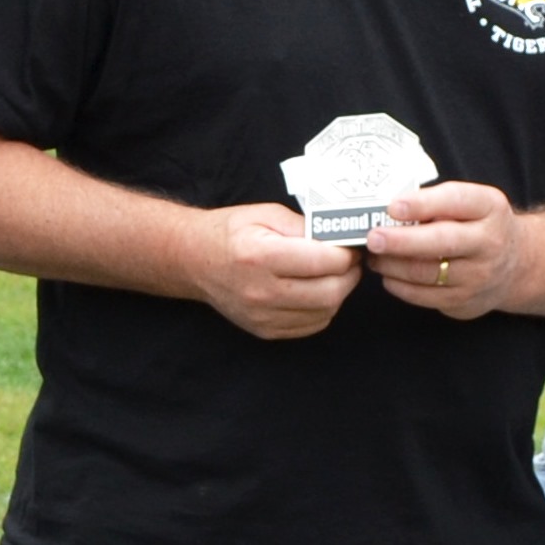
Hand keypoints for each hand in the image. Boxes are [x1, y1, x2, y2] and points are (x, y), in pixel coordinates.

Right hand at [184, 200, 359, 337]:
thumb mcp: (267, 214)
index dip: (346, 253)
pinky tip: (316, 291)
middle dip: (349, 275)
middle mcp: (261, 291)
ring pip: (325, 311)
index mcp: (261, 256)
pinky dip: (323, 309)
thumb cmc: (230, 232)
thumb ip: (305, 226)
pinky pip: (312, 325)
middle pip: (331, 292)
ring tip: (333, 274)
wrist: (195, 261)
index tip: (348, 245)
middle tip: (348, 261)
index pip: (325, 261)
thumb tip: (340, 239)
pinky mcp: (265, 330)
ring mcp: (263, 316)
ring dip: (338, 292)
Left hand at [366, 183, 524, 318]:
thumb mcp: (471, 204)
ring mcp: (479, 275)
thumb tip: (389, 210)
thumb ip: (437, 203)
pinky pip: (423, 296)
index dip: (422, 204)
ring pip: (427, 272)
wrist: (516, 265)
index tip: (393, 206)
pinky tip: (387, 274)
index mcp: (489, 207)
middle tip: (373, 238)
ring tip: (373, 255)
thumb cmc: (479, 227)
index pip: (456, 201)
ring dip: (392, 264)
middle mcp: (489, 242)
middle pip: (441, 241)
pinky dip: (398, 285)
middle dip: (402, 240)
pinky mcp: (465, 301)